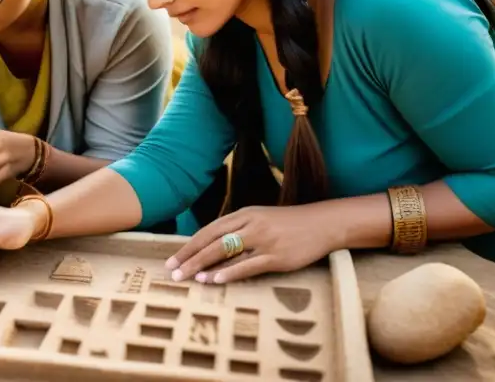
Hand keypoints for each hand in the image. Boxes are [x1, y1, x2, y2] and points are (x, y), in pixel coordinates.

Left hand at [164, 205, 340, 283]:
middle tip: (173, 272)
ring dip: (204, 265)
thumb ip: (238, 230)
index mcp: (243, 214)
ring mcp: (263, 240)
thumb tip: (212, 248)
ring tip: (188, 277)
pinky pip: (248, 265)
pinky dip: (230, 273)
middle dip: (190, 257)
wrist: (322, 224)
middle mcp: (250, 225)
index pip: (208, 231)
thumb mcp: (259, 219)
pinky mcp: (277, 257)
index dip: (189, 245)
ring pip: (226, 252)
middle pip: (212, 241)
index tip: (173, 259)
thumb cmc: (288, 224)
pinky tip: (216, 280)